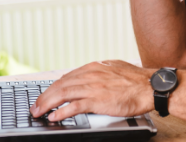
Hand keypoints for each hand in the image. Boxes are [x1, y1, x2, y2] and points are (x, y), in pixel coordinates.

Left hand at [30, 60, 155, 120]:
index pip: (66, 77)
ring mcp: (93, 87)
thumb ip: (100, 72)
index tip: (46, 95)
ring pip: (63, 94)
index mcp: (93, 67)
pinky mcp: (98, 100)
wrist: (150, 86)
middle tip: (35, 106)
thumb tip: (92, 74)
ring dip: (47, 104)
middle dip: (44, 97)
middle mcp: (90, 75)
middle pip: (60, 85)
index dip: (53, 88)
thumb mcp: (114, 68)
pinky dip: (62, 112)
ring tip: (39, 112)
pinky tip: (54, 117)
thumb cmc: (136, 80)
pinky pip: (74, 107)